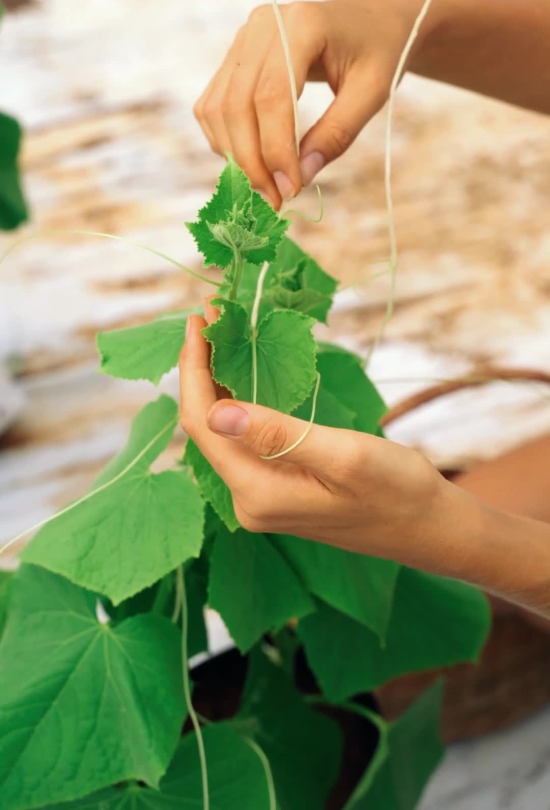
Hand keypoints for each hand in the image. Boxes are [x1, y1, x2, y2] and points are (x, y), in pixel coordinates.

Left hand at [179, 310, 462, 572]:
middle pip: (205, 427)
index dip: (194, 368)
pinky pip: (244, 440)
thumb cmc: (397, 491)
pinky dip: (239, 400)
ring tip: (222, 331)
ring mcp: (261, 497)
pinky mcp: (276, 490)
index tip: (201, 316)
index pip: (202, 424)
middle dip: (201, 368)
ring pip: (223, 431)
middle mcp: (249, 500)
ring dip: (217, 381)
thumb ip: (279, 435)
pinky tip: (242, 371)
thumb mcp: (345, 456)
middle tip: (212, 312)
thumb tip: (217, 412)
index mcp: (258, 493)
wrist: (429, 528)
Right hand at [193, 0, 429, 206]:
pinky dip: (227, 141)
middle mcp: (262, 25)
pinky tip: (253, 164)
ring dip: (234, 156)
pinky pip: (214, 106)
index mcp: (302, 24)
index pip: (272, 95)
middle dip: (251, 161)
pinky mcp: (234, 57)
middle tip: (273, 200)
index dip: (275, 149)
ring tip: (265, 188)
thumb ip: (337, 134)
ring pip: (217, 109)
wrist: (373, 21)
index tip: (290, 189)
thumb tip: (298, 179)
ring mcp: (242, 39)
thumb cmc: (380, 53)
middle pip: (236, 104)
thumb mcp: (373, 93)